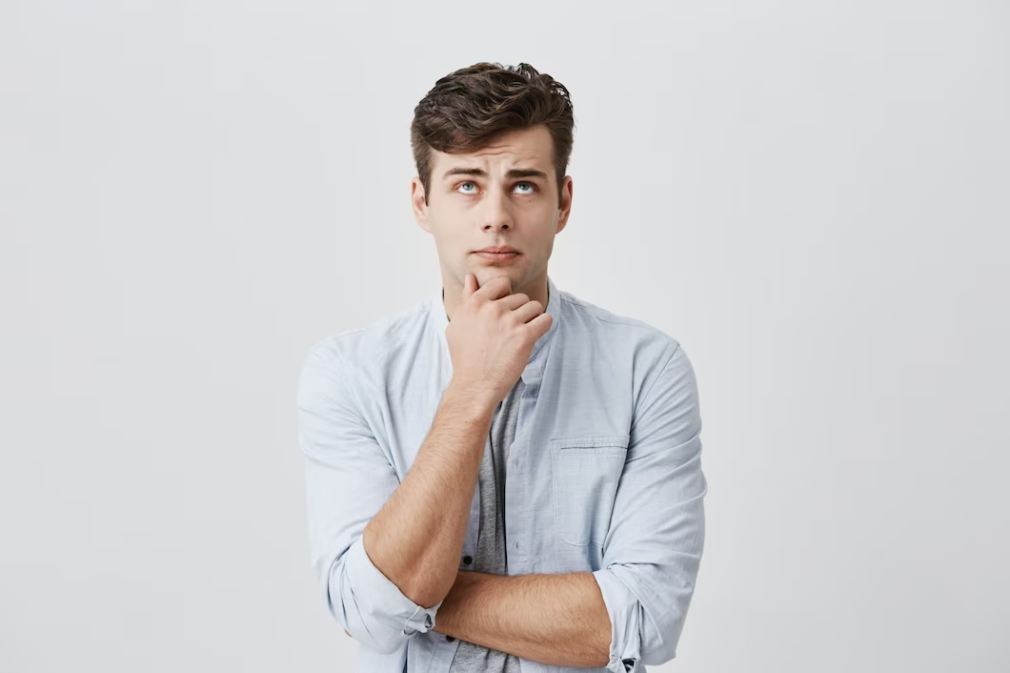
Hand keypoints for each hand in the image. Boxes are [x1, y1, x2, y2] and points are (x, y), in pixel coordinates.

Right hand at [445, 273, 552, 407]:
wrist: (474, 385)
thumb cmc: (465, 357)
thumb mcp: (458, 325)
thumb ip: (467, 299)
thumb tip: (471, 278)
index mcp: (475, 303)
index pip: (501, 283)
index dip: (506, 296)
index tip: (505, 311)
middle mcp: (492, 309)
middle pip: (520, 297)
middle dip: (519, 311)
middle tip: (509, 332)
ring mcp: (509, 322)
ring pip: (535, 306)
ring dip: (532, 319)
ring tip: (520, 335)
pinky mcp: (524, 336)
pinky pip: (545, 320)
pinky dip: (543, 326)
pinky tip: (533, 336)